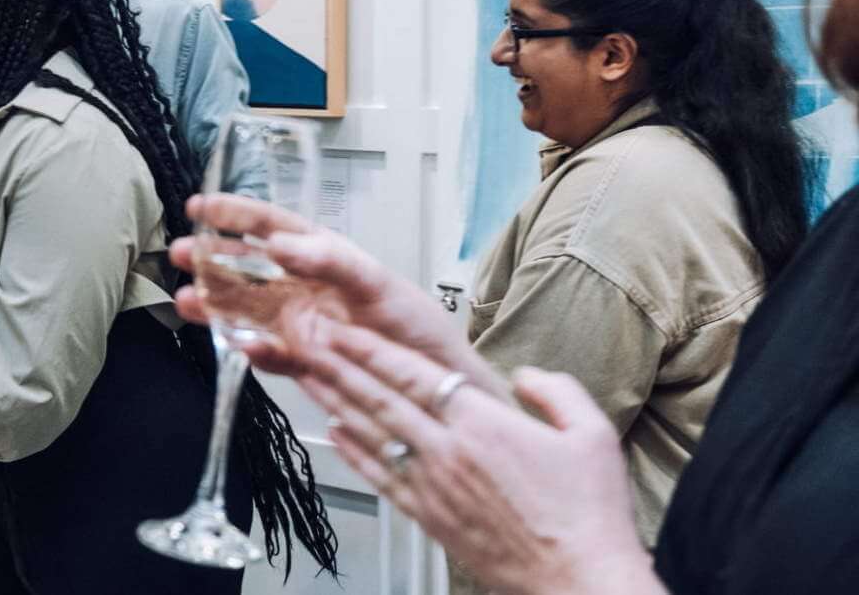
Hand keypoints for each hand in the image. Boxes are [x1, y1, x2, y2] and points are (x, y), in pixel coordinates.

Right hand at [170, 194, 497, 393]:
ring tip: (188, 303)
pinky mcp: (301, 364)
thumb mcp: (381, 286)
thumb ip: (333, 262)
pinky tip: (239, 347)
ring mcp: (299, 327)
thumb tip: (283, 244)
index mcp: (324, 259)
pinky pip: (266, 354)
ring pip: (245, 310)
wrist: (440, 392)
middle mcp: (304, 289)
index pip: (273, 228)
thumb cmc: (419, 332)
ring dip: (215, 305)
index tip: (202, 207)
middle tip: (180, 253)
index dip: (237, 215)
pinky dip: (249, 351)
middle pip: (247, 268)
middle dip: (211, 259)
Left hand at [294, 323, 660, 594]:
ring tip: (305, 375)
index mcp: (483, 424)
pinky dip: (353, 451)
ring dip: (333, 399)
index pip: (412, 373)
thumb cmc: (588, 515)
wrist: (580, 582)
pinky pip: (380, 476)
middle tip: (305, 340)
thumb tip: (526, 375)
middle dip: (337, 364)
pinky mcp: (428, 517)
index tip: (342, 328)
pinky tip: (335, 433)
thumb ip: (556, 391)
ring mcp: (432, 486)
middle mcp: (447, 451)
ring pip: (370, 432)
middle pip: (378, 397)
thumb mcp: (592, 435)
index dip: (371, 347)